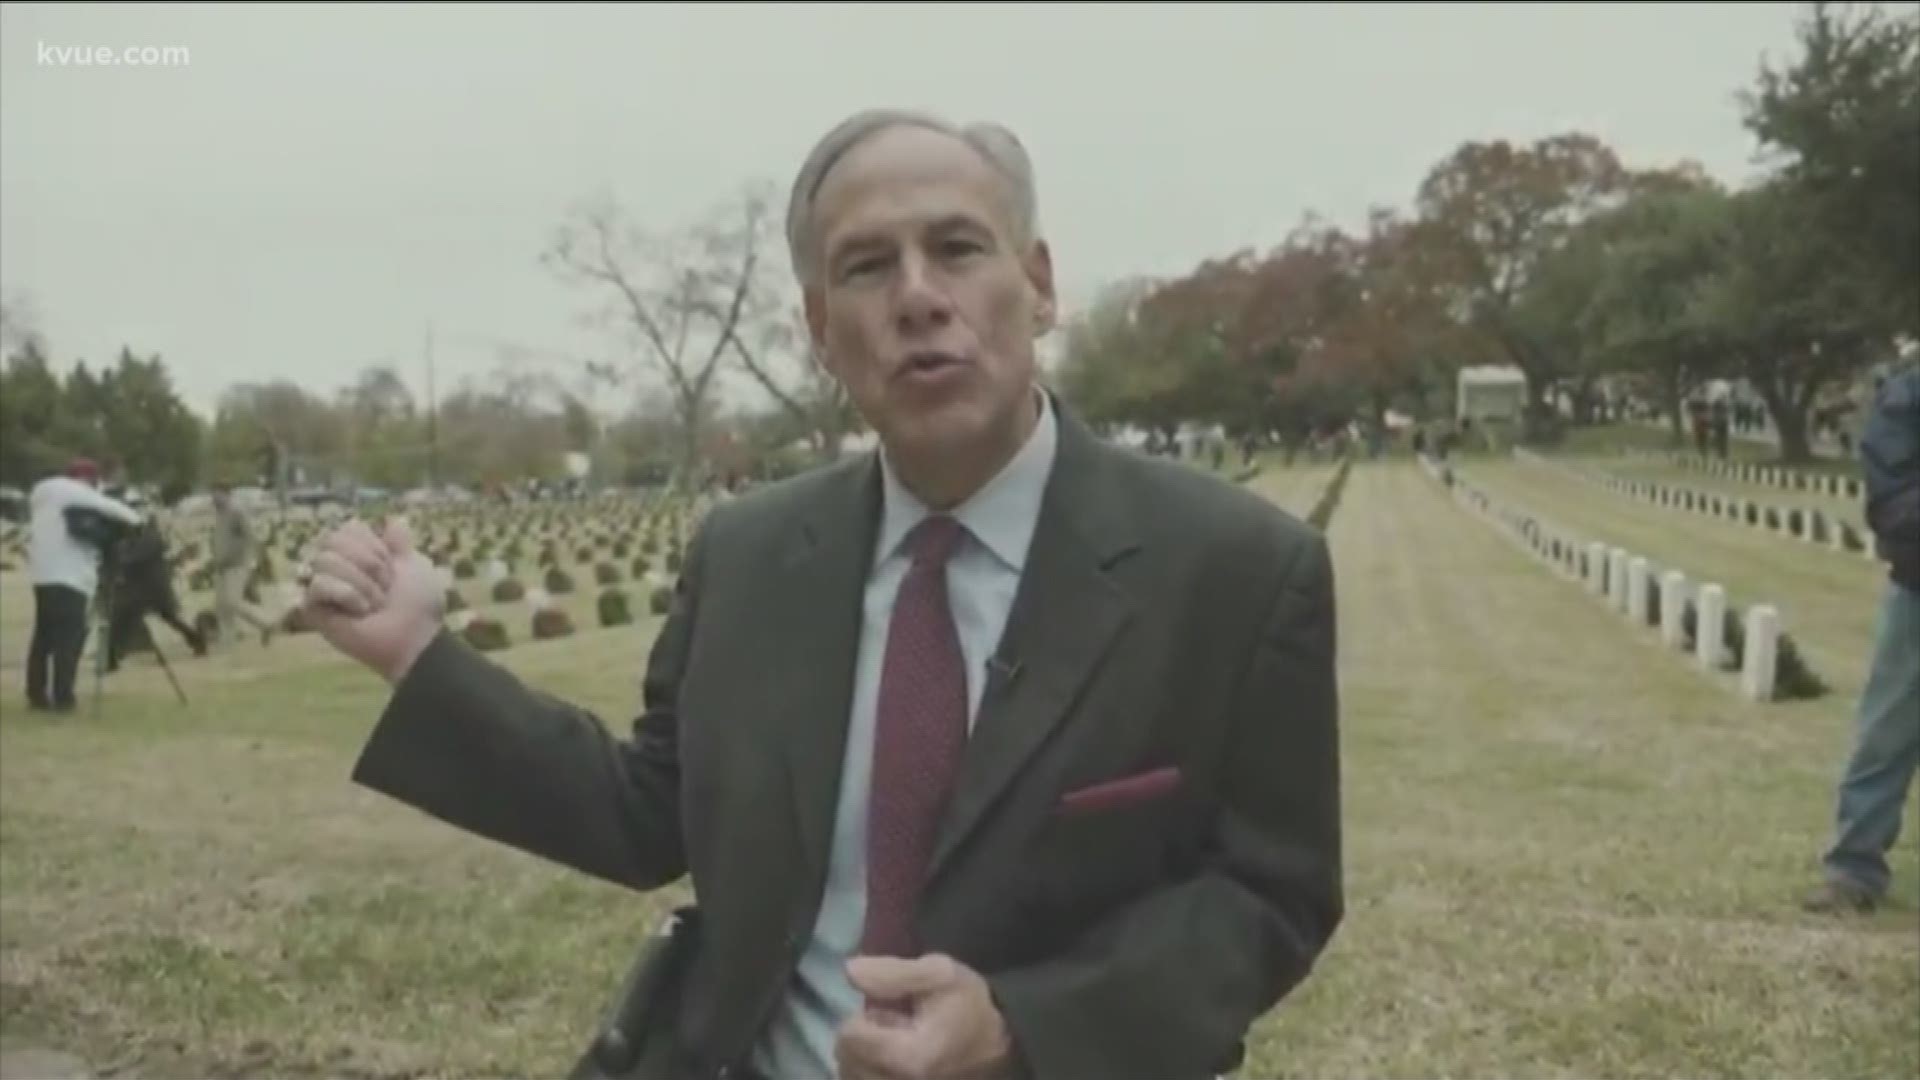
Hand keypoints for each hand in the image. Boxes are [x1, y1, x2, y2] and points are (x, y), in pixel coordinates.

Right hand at [301, 516, 442, 683]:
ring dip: (361, 583)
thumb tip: (393, 519)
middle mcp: (336, 566)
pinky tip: (359, 611)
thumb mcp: (414, 564)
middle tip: (384, 587)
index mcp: (358, 554)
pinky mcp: (312, 609)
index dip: (374, 546)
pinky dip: (346, 595)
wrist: (414, 636)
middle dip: (368, 562)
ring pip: (324, 560)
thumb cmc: (418, 603)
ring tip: (373, 603)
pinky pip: (318, 584)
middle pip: (331, 539)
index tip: (392, 567)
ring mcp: (322, 586)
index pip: (349, 527)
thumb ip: (400, 542)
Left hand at [835, 954, 1016, 1079]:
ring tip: (893, 1043)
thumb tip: (849, 970)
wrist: (1001, 1042)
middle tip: (892, 1025)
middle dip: (861, 1037)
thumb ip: (891, 973)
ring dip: (863, 1057)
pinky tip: (891, 1059)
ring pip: (852, 1076)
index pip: (849, 1036)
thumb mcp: (939, 973)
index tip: (889, 1010)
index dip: (863, 1015)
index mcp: (908, 1056)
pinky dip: (870, 1070)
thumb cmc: (969, 1004)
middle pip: (846, 1060)